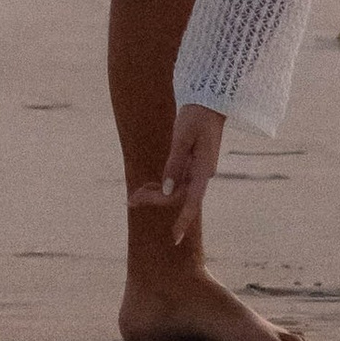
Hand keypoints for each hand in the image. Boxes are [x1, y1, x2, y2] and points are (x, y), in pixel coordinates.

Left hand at [137, 102, 225, 248]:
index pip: (192, 202)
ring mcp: (197, 171)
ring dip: (155, 194)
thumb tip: (167, 190)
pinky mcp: (193, 165)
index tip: (174, 239)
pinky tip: (147, 186)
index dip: (182, 221)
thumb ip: (174, 164)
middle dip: (154, 200)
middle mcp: (201, 175)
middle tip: (130, 201)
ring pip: (175, 190)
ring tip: (132, 197)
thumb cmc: (196, 116)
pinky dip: (161, 184)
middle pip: (177, 196)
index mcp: (203, 170)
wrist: (209, 101)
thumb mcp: (182, 137)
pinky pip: (176, 181)